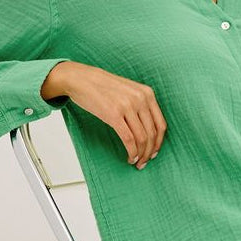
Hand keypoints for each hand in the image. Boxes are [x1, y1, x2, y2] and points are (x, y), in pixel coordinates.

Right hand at [44, 60, 166, 169]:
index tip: (154, 152)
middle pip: (152, 134)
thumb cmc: (103, 87)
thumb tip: (150, 131)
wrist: (80, 78)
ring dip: (141, 154)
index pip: (161, 124)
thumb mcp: (130, 91)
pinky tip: (130, 157)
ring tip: (137, 162)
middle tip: (145, 162)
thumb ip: (141, 105)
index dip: (159, 142)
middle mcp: (141, 99)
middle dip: (150, 152)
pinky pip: (128, 139)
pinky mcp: (113, 114)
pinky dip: (131, 152)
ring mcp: (127, 106)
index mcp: (148, 94)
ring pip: (142, 138)